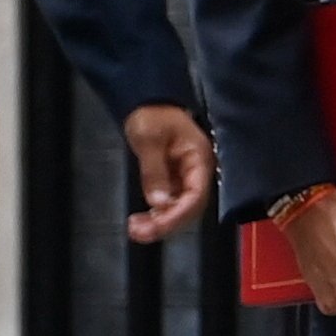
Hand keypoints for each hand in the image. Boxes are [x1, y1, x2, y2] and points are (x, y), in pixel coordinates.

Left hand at [122, 104, 213, 242]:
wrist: (146, 102)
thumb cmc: (152, 115)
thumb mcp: (149, 140)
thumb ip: (155, 172)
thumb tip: (160, 203)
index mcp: (199, 159)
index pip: (196, 196)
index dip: (178, 214)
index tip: (157, 226)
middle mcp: (197, 172)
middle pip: (189, 208)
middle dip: (166, 223)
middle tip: (139, 233)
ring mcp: (186, 177)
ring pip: (179, 209)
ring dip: (160, 222)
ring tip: (136, 229)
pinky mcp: (174, 180)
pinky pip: (170, 203)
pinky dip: (157, 214)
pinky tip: (142, 220)